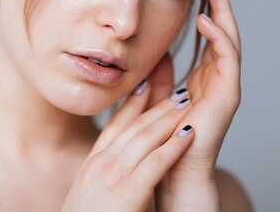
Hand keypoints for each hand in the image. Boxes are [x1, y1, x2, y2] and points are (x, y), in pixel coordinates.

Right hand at [61, 79, 194, 211]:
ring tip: (187, 105)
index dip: (132, 105)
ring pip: (144, 138)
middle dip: (157, 106)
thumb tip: (121, 171)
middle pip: (132, 127)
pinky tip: (188, 135)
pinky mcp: (126, 192)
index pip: (115, 126)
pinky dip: (173, 146)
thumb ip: (104, 176)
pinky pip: (155, 163)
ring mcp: (111, 176)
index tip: (145, 87)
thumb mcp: (90, 193)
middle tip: (177, 90)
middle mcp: (100, 164)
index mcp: (92, 165)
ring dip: (168, 119)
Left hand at [156, 0, 241, 209]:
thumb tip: (157, 52)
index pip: (207, 40)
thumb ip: (159, 76)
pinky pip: (228, 61)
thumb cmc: (161, 139)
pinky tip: (206, 22)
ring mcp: (223, 88)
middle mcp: (215, 82)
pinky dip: (219, 39)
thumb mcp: (157, 97)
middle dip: (219, 7)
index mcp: (200, 81)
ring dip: (223, 15)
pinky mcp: (227, 97)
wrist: (170, 171)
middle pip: (221, 36)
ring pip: (229, 42)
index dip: (206, 14)